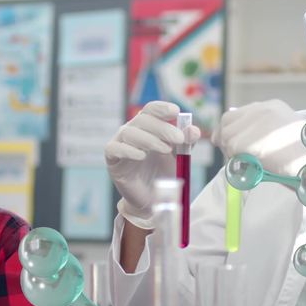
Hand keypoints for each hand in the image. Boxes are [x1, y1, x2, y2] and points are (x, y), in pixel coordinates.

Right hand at [105, 101, 199, 228]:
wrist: (151, 197)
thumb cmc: (163, 171)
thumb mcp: (178, 155)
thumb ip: (186, 142)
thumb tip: (193, 130)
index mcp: (147, 125)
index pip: (151, 109)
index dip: (162, 108)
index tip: (176, 111)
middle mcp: (131, 130)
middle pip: (143, 120)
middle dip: (162, 127)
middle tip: (179, 138)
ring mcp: (119, 143)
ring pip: (129, 133)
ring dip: (149, 139)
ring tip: (166, 149)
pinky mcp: (111, 159)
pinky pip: (115, 149)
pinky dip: (129, 150)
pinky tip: (142, 156)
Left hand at [213, 100, 305, 175]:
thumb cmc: (304, 157)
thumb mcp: (282, 136)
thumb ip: (260, 132)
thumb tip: (224, 136)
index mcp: (270, 107)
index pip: (235, 114)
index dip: (232, 131)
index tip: (232, 145)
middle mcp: (260, 110)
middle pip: (226, 122)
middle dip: (227, 139)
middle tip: (237, 156)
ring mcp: (253, 124)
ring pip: (226, 137)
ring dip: (232, 152)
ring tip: (252, 161)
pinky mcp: (246, 141)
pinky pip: (231, 152)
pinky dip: (237, 161)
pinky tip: (254, 164)